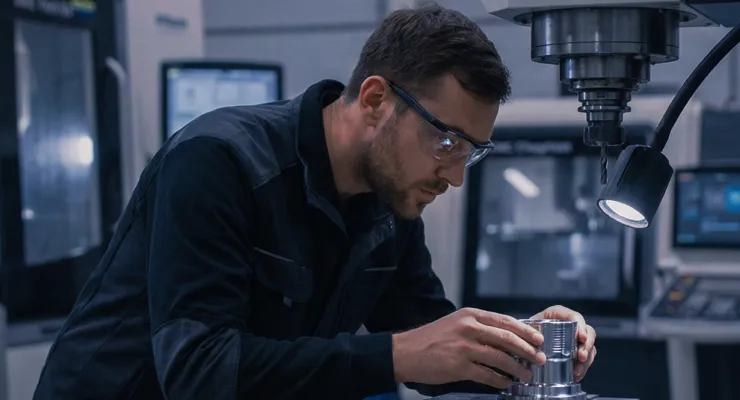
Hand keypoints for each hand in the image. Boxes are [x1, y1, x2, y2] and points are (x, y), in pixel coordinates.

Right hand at [392, 308, 546, 388]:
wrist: (406, 352)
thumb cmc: (430, 338)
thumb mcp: (455, 322)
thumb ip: (478, 326)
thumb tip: (506, 337)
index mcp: (469, 315)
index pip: (505, 320)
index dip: (525, 331)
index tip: (538, 338)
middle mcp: (468, 328)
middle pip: (507, 338)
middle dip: (527, 350)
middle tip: (539, 358)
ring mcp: (464, 348)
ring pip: (501, 358)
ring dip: (517, 368)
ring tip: (527, 375)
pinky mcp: (459, 366)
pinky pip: (488, 375)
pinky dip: (500, 380)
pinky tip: (506, 383)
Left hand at [530, 305, 596, 381]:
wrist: (521, 344)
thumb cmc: (523, 333)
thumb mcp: (525, 329)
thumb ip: (530, 332)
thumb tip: (538, 340)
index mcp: (557, 315)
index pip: (574, 316)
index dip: (580, 326)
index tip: (581, 338)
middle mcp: (570, 325)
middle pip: (587, 332)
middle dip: (587, 345)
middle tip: (581, 357)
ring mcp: (575, 339)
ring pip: (589, 347)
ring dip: (586, 360)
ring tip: (576, 371)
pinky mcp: (576, 352)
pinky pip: (586, 358)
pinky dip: (583, 367)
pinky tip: (575, 375)